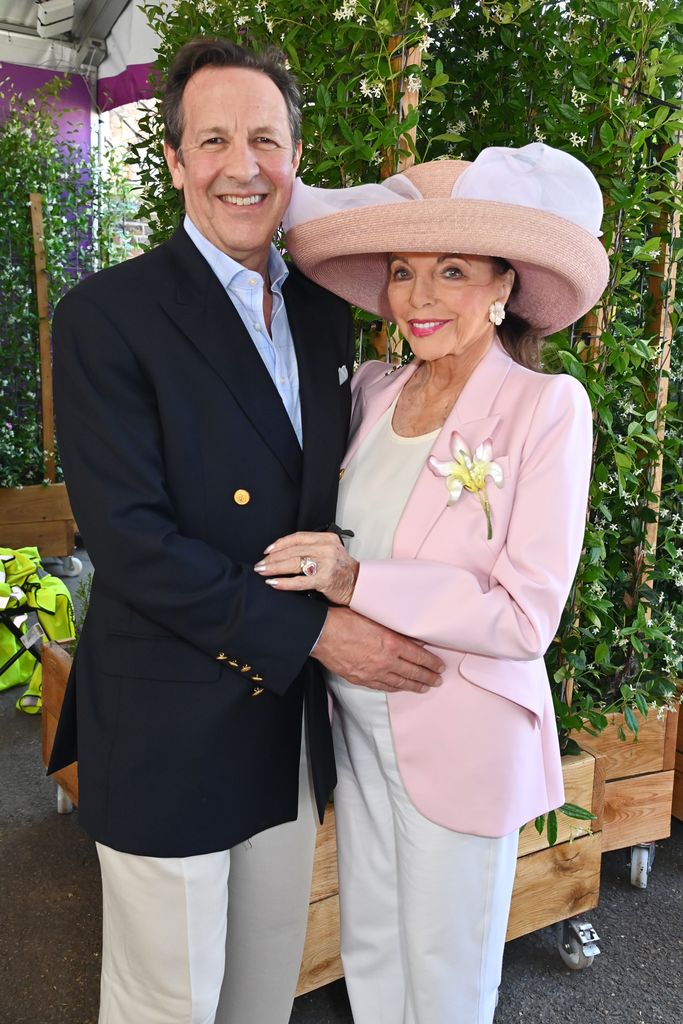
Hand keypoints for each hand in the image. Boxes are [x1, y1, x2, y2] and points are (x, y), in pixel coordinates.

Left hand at [255, 531, 358, 605]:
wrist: (357, 584)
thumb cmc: (339, 569)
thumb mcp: (328, 551)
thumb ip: (310, 547)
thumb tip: (281, 551)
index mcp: (326, 538)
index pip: (298, 537)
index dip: (280, 544)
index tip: (267, 551)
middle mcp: (326, 548)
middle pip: (293, 551)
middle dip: (273, 558)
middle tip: (260, 564)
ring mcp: (327, 563)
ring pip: (294, 563)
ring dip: (275, 568)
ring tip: (263, 572)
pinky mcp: (325, 579)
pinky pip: (300, 580)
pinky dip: (285, 582)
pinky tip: (274, 583)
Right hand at [311, 606, 443, 693]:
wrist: (321, 634)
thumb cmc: (345, 620)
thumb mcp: (376, 619)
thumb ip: (394, 630)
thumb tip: (411, 638)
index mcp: (391, 643)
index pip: (419, 657)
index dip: (431, 663)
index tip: (439, 666)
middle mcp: (385, 661)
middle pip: (413, 673)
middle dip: (428, 677)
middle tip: (437, 680)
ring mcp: (373, 672)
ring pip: (399, 683)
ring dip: (414, 686)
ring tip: (424, 687)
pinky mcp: (360, 679)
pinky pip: (382, 687)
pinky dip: (394, 688)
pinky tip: (400, 688)